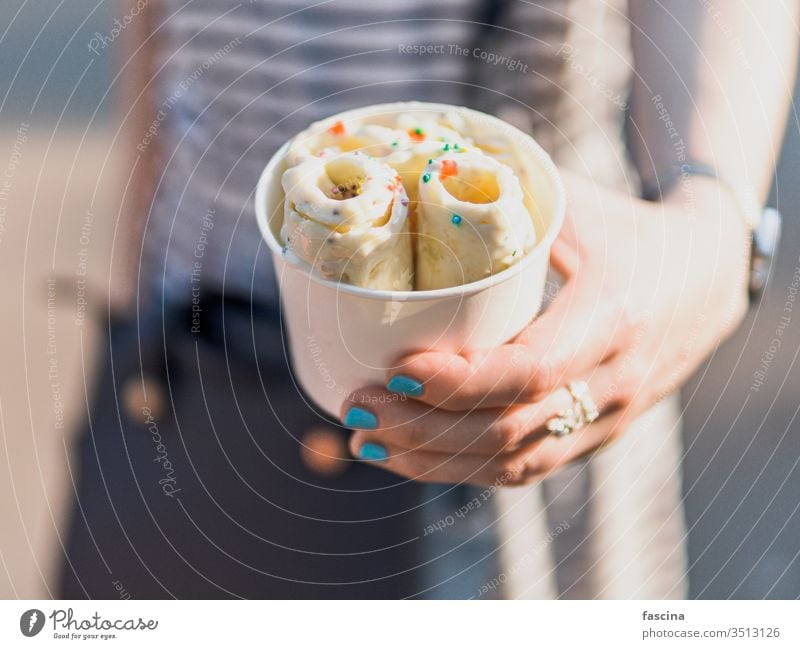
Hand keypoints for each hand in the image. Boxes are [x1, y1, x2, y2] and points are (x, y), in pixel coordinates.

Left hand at [341, 169, 750, 485]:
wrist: (706, 278)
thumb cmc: (630, 232)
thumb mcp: (577, 207)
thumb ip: (507, 201)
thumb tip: (416, 179)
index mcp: (613, 317)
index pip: (531, 370)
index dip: (457, 380)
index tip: (392, 368)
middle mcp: (613, 382)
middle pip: (508, 430)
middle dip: (422, 428)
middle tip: (357, 408)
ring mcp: (606, 419)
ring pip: (511, 463)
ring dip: (431, 460)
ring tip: (366, 440)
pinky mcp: (593, 437)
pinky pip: (524, 469)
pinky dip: (462, 470)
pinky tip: (412, 456)